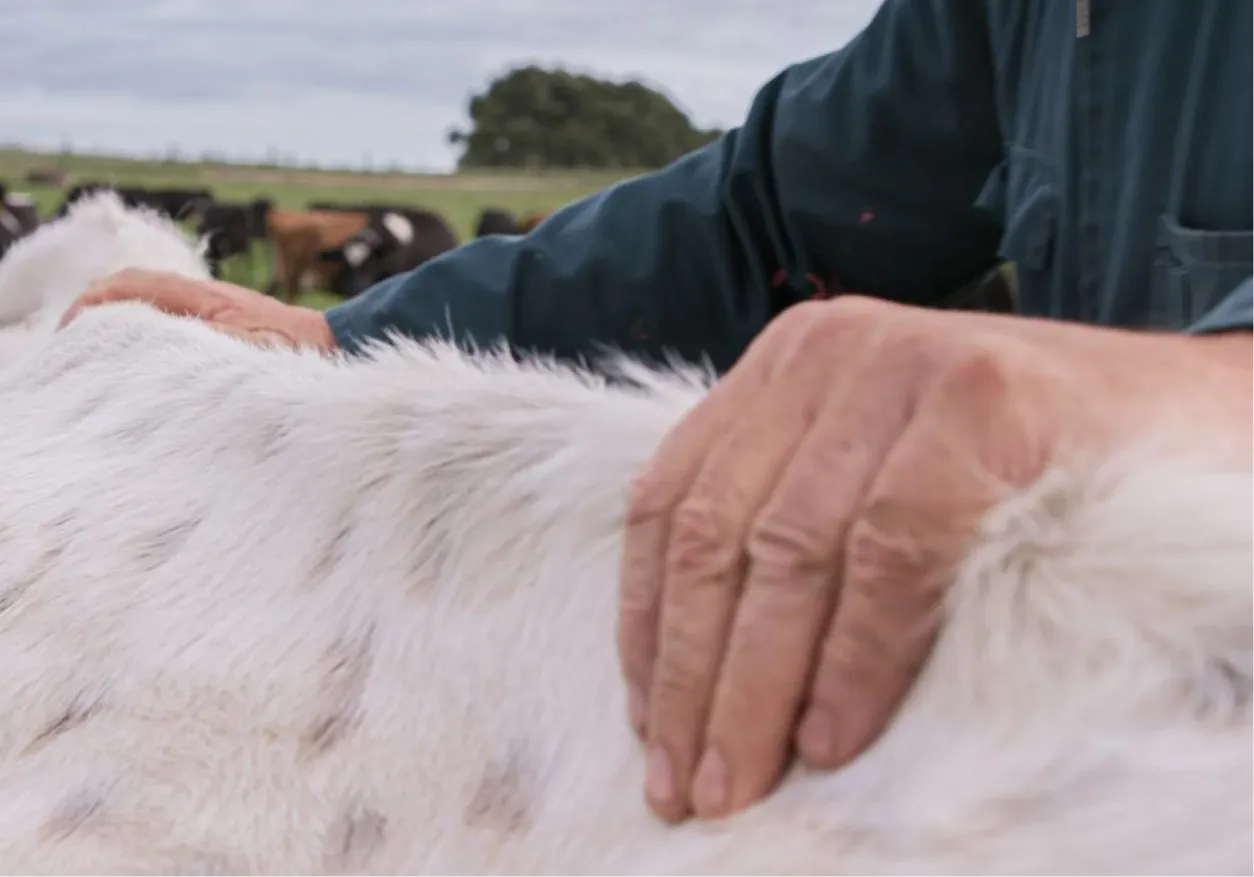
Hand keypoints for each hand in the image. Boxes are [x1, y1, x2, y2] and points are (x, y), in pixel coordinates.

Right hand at [57, 268, 337, 351]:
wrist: (334, 348)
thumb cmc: (292, 351)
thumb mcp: (241, 349)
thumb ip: (197, 340)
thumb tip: (147, 342)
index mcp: (198, 296)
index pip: (128, 287)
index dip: (92, 306)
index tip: (67, 333)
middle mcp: (197, 297)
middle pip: (129, 290)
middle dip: (93, 311)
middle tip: (67, 345)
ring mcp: (204, 310)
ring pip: (144, 305)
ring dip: (114, 322)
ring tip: (89, 354)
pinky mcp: (215, 328)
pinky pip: (163, 323)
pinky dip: (137, 333)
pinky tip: (132, 362)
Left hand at [617, 295, 1253, 823]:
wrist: (1188, 413)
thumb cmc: (1022, 464)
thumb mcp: (879, 467)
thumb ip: (792, 525)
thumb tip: (700, 682)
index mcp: (782, 367)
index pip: (670, 502)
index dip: (644, 623)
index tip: (645, 725)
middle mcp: (824, 352)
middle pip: (715, 536)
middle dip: (689, 677)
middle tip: (686, 786)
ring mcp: (901, 367)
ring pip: (787, 553)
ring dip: (754, 688)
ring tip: (740, 782)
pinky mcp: (980, 402)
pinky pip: (888, 554)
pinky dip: (855, 659)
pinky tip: (834, 735)